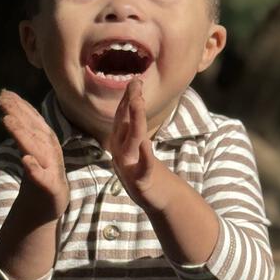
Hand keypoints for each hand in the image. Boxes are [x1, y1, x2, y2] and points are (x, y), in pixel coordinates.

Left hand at [0, 89, 68, 219]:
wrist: (49, 204)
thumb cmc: (38, 174)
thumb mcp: (31, 148)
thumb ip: (23, 129)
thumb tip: (8, 106)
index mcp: (45, 142)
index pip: (33, 120)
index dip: (20, 106)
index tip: (4, 93)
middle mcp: (50, 152)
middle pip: (34, 131)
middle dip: (19, 114)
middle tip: (2, 99)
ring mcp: (51, 170)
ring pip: (37, 150)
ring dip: (23, 135)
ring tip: (7, 120)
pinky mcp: (51, 188)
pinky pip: (43, 178)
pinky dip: (35, 169)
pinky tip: (26, 161)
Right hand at [109, 79, 168, 209]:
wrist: (157, 198)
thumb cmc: (147, 171)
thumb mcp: (136, 146)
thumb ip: (132, 126)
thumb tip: (134, 99)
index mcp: (121, 143)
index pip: (122, 117)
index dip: (126, 99)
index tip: (134, 80)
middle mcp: (122, 153)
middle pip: (124, 124)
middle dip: (129, 104)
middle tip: (135, 84)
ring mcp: (130, 166)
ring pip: (132, 141)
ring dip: (135, 121)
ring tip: (139, 103)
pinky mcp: (141, 181)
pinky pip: (143, 167)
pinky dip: (144, 156)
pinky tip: (147, 144)